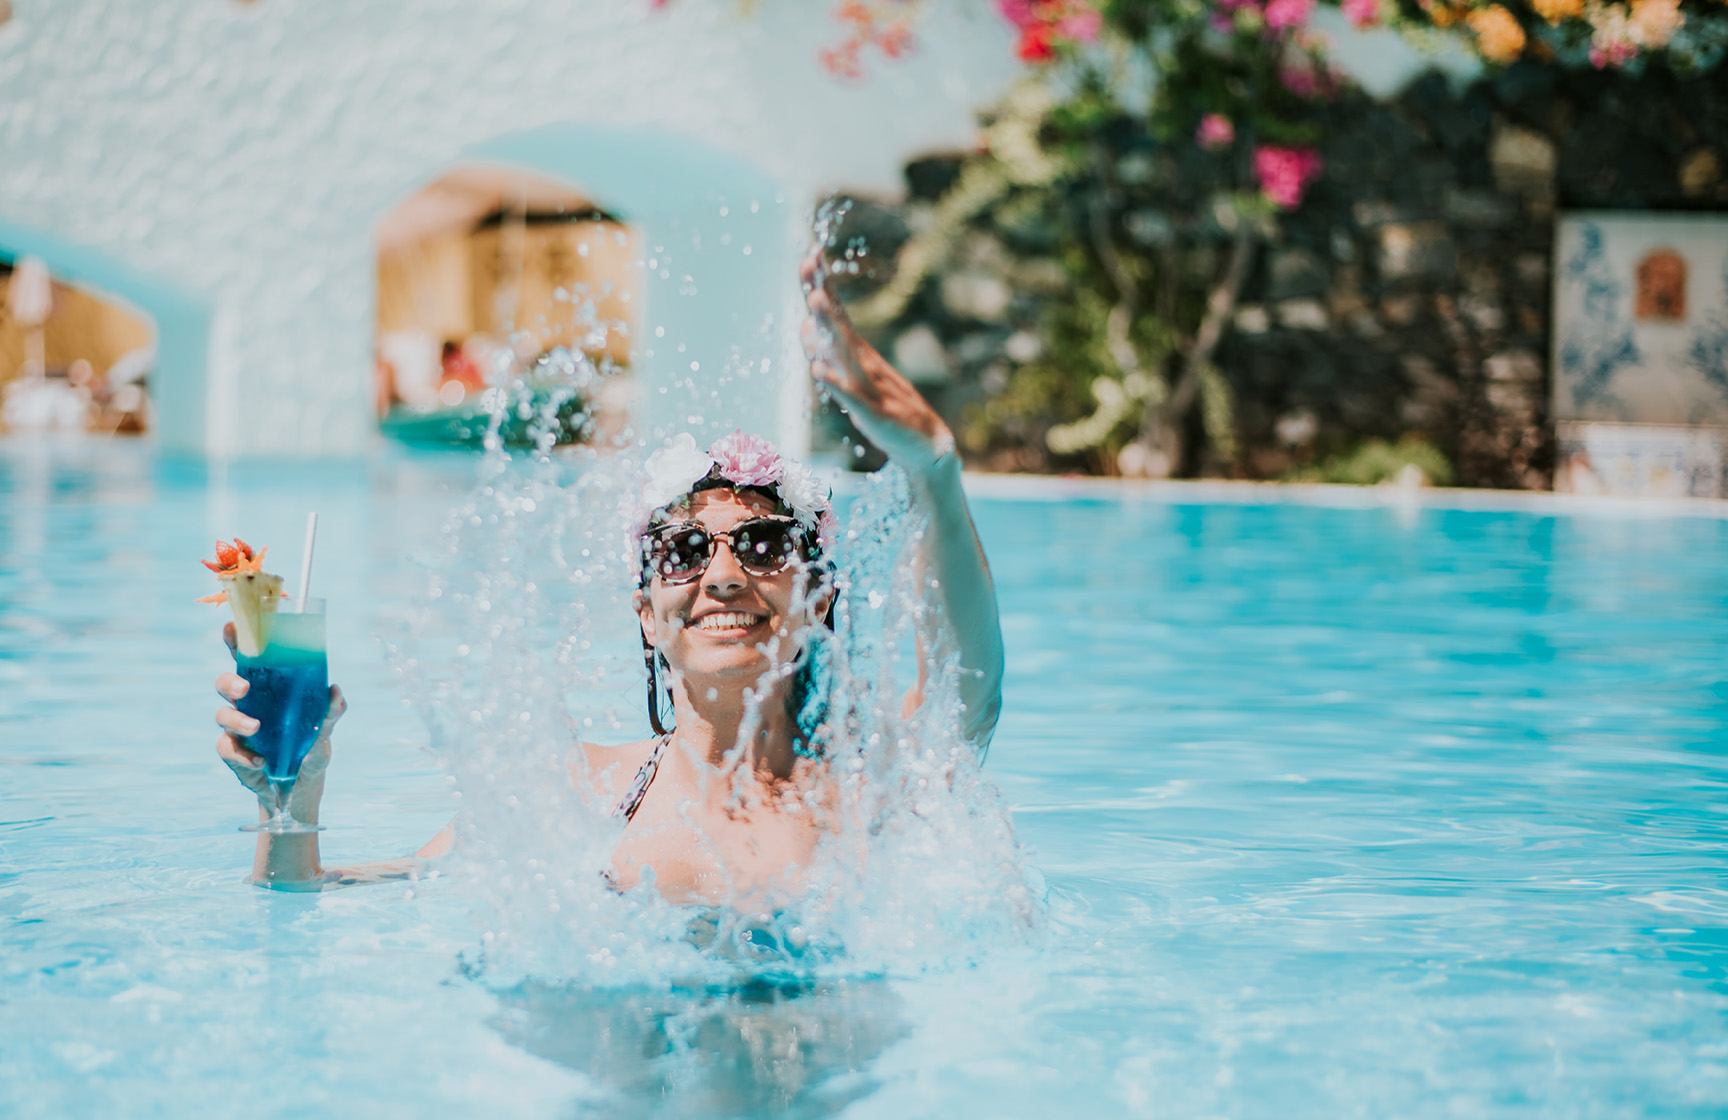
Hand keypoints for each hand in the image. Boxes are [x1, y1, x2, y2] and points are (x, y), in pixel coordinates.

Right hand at [214, 621, 344, 825]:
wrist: (302, 783)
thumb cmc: (311, 745)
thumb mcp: (324, 728)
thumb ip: (331, 711)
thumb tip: (335, 690)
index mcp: (268, 687)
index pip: (247, 658)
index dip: (235, 641)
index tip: (230, 626)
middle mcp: (248, 703)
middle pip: (224, 683)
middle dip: (229, 682)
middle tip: (245, 688)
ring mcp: (236, 727)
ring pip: (221, 715)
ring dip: (236, 720)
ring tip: (255, 728)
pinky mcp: (232, 752)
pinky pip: (226, 748)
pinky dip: (242, 754)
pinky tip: (260, 762)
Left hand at [800, 248, 954, 475]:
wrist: (927, 445)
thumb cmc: (887, 409)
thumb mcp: (855, 377)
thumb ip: (830, 352)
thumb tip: (805, 327)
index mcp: (858, 354)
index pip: (836, 313)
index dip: (822, 285)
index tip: (811, 252)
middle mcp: (863, 364)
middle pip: (838, 324)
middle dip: (822, 294)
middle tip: (809, 262)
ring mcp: (870, 387)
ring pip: (845, 353)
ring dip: (830, 327)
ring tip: (817, 300)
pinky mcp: (874, 415)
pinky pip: (853, 398)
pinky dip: (837, 384)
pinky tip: (820, 373)